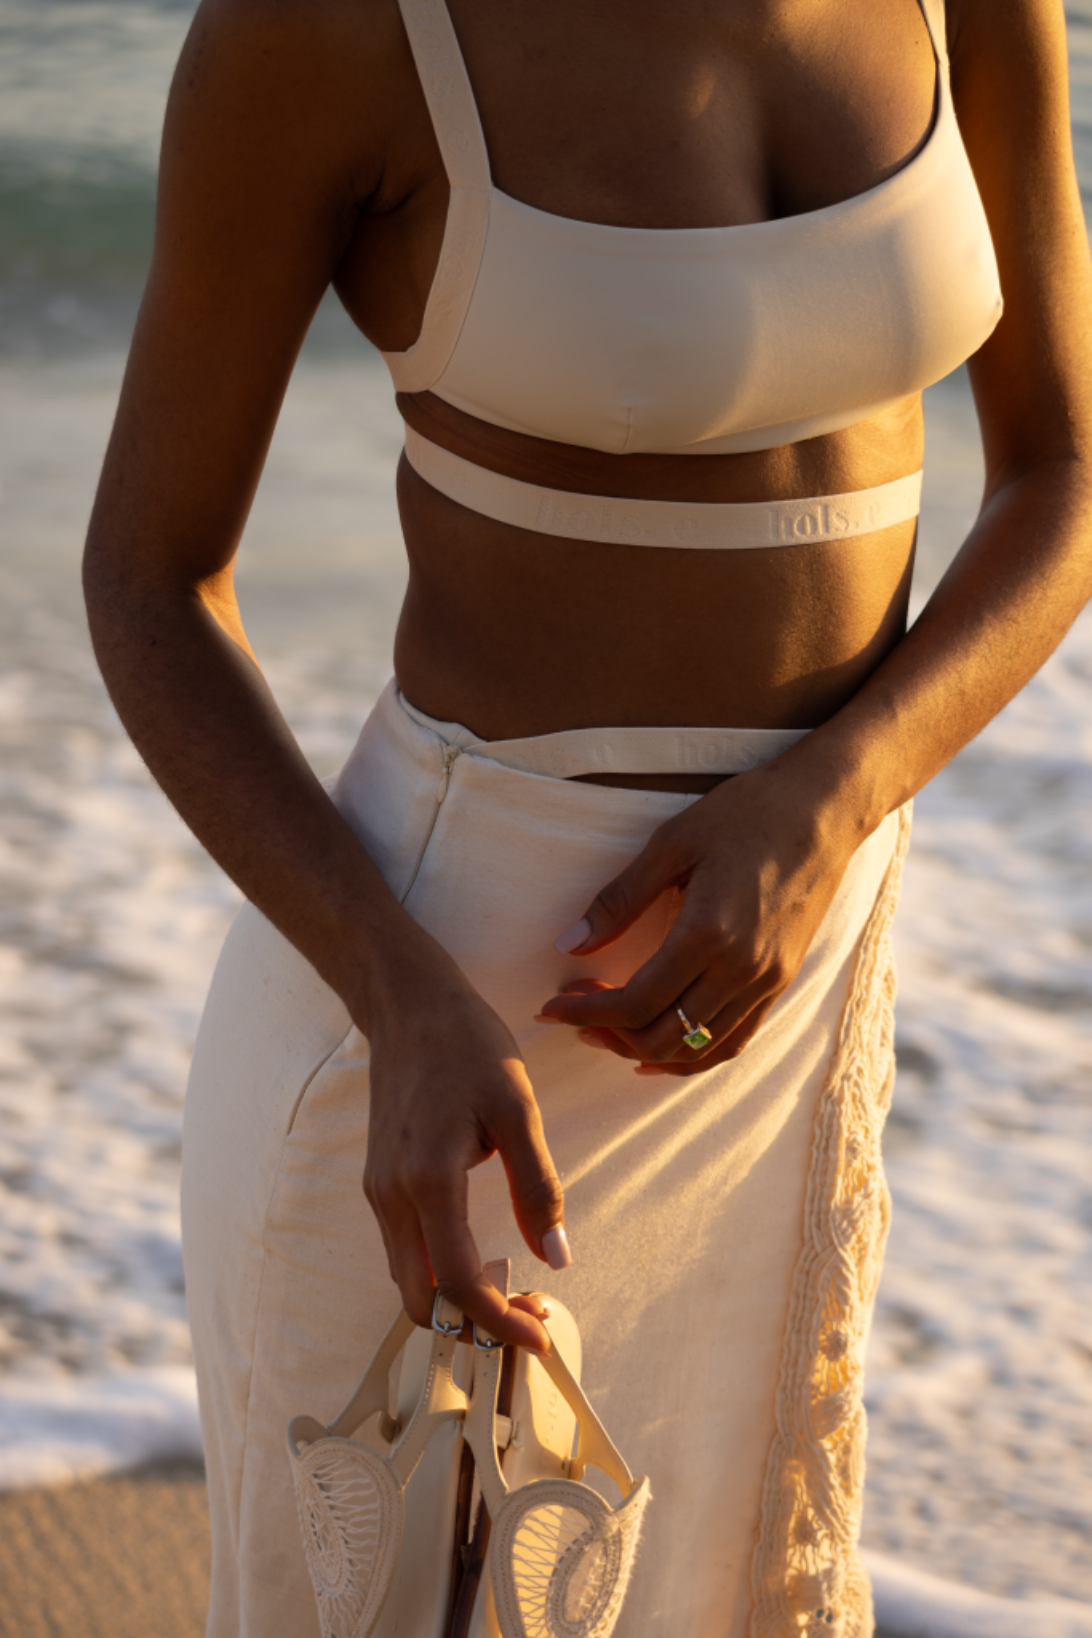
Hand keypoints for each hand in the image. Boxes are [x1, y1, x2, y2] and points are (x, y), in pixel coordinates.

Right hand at [362, 943, 567, 1350]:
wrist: (409, 1005)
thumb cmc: (468, 1046)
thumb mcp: (517, 1108)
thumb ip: (537, 1186)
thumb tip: (556, 1258)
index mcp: (427, 1180)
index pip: (459, 1282)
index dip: (499, 1323)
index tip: (540, 1337)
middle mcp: (390, 1196)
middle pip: (423, 1298)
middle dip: (473, 1325)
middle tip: (530, 1318)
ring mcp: (378, 1191)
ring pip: (410, 1279)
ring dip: (457, 1300)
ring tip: (515, 1291)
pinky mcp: (379, 1182)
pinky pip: (405, 1251)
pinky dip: (440, 1273)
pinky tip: (483, 1258)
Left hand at [538, 756, 859, 1074]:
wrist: (825, 809)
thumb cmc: (745, 813)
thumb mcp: (671, 843)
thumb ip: (619, 900)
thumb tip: (568, 944)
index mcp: (708, 934)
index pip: (635, 1003)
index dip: (585, 1013)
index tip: (550, 1007)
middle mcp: (742, 970)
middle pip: (663, 1037)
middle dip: (608, 1034)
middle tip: (573, 1011)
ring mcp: (768, 981)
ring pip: (698, 1050)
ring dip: (645, 1049)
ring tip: (607, 1030)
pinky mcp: (782, 981)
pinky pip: (735, 1041)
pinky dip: (693, 1056)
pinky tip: (662, 1050)